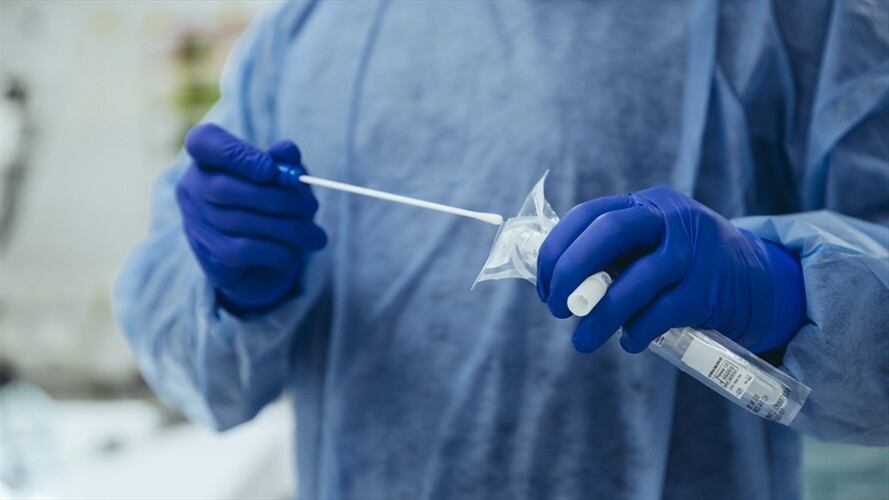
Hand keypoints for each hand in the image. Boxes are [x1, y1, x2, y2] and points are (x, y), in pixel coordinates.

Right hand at [176, 124, 326, 313]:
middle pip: (224, 189)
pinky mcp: (209, 253)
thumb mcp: (284, 178)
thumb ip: (285, 161)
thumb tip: (288, 152)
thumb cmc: (271, 203)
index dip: (236, 155)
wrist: (258, 259)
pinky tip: (294, 256)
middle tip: (313, 206)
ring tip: (317, 236)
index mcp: (207, 156)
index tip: (270, 169)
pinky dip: (276, 252)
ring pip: (240, 222)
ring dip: (287, 229)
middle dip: (278, 198)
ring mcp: (196, 222)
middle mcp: (192, 187)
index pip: (203, 142)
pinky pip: (244, 249)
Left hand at [536, 187, 804, 353]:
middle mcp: (670, 220)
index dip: (556, 251)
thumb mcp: (651, 246)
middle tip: (555, 307)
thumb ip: (610, 256)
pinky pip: (659, 315)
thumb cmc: (685, 268)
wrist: (760, 284)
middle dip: (570, 272)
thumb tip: (554, 282)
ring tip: (582, 341)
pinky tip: (629, 342)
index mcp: (646, 205)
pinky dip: (635, 333)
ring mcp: (693, 253)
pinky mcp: (708, 290)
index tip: (543, 285)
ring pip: (634, 283)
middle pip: (607, 234)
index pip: (587, 214)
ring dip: (599, 318)